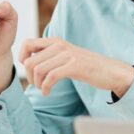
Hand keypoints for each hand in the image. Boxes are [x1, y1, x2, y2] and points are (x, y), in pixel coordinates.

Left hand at [19, 38, 133, 96]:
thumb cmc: (87, 67)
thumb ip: (50, 55)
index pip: (27, 44)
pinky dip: (45, 88)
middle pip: (30, 61)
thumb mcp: (66, 56)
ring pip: (38, 70)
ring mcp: (67, 55)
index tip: (29, 70)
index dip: (22, 58)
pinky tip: (47, 93)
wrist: (110, 71)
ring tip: (43, 89)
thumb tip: (29, 62)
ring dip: (37, 84)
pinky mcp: (74, 66)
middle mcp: (59, 45)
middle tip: (36, 85)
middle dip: (29, 77)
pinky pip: (51, 77)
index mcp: (55, 41)